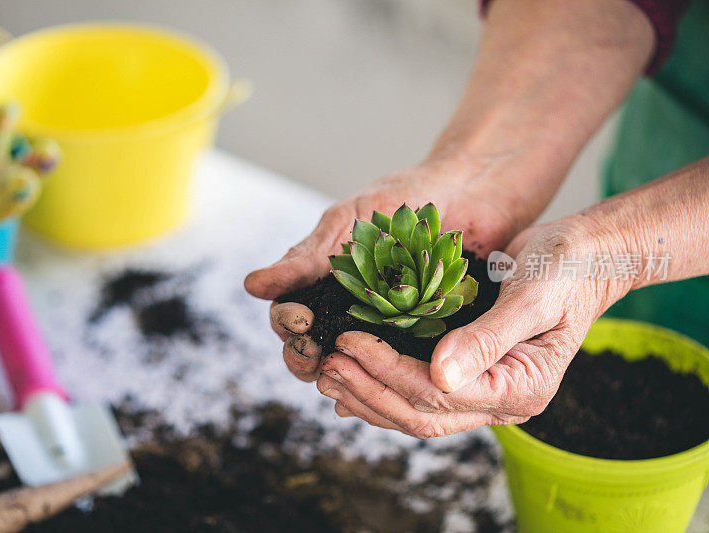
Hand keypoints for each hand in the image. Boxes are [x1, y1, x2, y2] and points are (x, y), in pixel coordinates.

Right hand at [246, 156, 524, 382]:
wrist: (472, 190)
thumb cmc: (403, 199)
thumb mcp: (347, 224)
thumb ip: (305, 259)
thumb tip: (252, 286)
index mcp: (325, 286)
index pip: (290, 320)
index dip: (288, 326)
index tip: (300, 318)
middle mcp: (351, 312)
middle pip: (316, 351)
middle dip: (308, 358)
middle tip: (317, 355)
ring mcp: (388, 328)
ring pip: (354, 366)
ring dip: (344, 375)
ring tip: (345, 375)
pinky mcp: (426, 339)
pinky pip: (402, 367)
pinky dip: (390, 379)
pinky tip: (386, 387)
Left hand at [317, 216, 630, 436]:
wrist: (587, 257)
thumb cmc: (566, 269)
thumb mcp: (531, 297)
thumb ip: (487, 338)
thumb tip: (439, 375)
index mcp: (520, 389)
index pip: (438, 394)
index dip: (387, 370)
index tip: (348, 342)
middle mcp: (502, 402)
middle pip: (421, 414)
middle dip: (368, 391)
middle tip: (326, 366)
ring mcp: (486, 392)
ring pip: (416, 412)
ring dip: (369, 396)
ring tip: (328, 375)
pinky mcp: (472, 376)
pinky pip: (422, 394)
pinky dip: (385, 387)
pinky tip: (354, 379)